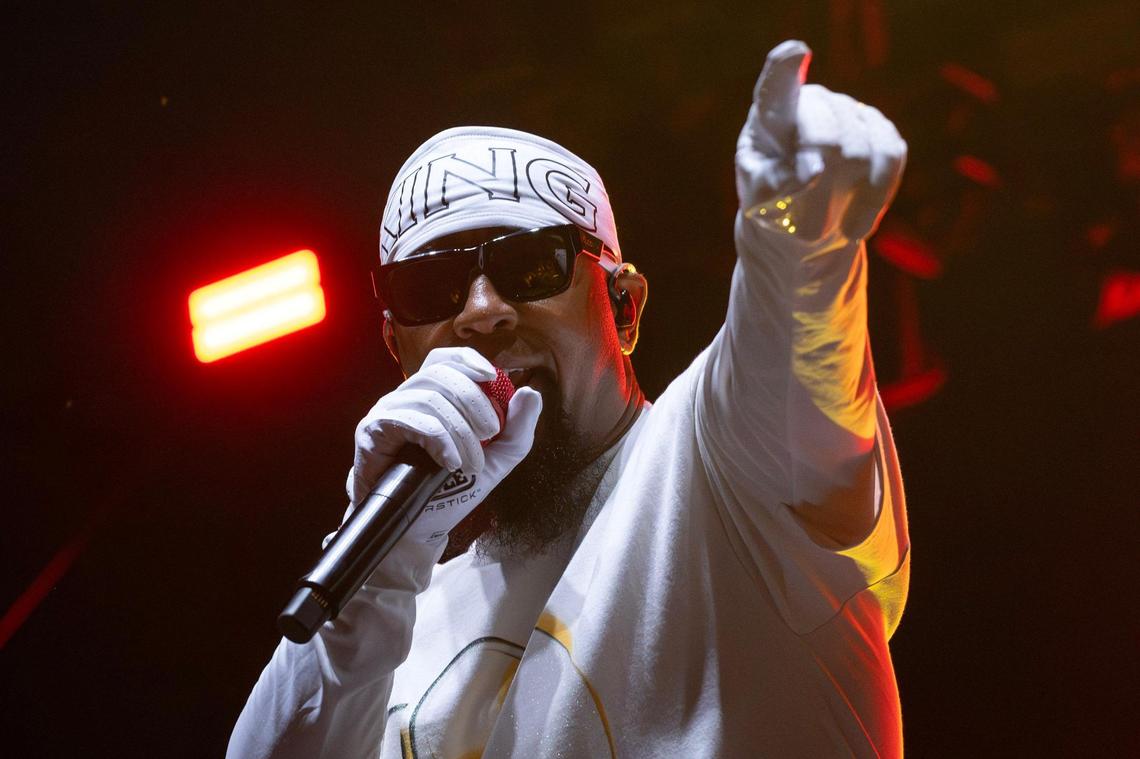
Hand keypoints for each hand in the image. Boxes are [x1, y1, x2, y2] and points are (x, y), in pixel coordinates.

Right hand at [345, 346, 542, 546]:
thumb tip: (530, 392)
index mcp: (432, 396)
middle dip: (474, 401)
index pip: (444, 359)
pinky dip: (438, 439)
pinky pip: (410, 419)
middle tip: (491, 435)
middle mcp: (407, 397)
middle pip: (441, 374)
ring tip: (471, 462)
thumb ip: (517, 430)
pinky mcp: (373, 430)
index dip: (468, 360)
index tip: (493, 378)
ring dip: (460, 431)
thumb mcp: (496, 461)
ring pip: (430, 398)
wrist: (419, 529)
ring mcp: (388, 411)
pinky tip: (449, 463)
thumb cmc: (452, 491)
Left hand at [735, 40, 906, 244]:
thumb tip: (813, 172)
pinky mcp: (882, 132)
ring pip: (859, 153)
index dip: (786, 69)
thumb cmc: (772, 206)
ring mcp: (851, 112)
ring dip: (842, 201)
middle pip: (826, 137)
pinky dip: (873, 200)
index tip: (795, 53)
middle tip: (807, 228)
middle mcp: (814, 101)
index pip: (777, 88)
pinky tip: (853, 225)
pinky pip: (891, 158)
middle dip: (819, 190)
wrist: (802, 227)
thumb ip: (772, 186)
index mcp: (772, 116)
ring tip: (827, 228)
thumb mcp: (757, 201)